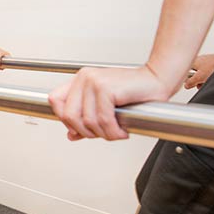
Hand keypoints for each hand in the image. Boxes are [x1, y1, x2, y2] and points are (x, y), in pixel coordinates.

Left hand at [48, 66, 169, 140]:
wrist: (158, 80)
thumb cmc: (134, 92)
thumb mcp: (105, 106)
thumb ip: (86, 119)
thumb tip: (71, 135)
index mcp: (80, 80)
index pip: (55, 101)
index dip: (64, 119)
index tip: (81, 128)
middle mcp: (84, 78)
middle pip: (68, 115)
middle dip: (86, 132)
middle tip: (103, 133)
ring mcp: (93, 81)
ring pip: (87, 121)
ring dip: (104, 134)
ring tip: (116, 132)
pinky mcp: (106, 88)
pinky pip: (103, 120)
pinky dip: (113, 131)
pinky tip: (122, 131)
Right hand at [184, 53, 213, 88]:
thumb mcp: (198, 78)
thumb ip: (190, 82)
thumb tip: (186, 85)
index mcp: (193, 62)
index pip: (186, 71)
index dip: (188, 79)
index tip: (192, 83)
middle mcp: (200, 60)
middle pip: (195, 74)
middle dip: (198, 81)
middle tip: (202, 83)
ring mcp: (208, 61)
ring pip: (204, 73)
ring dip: (206, 79)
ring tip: (210, 81)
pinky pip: (211, 71)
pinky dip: (212, 75)